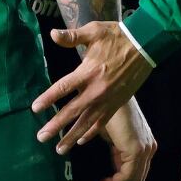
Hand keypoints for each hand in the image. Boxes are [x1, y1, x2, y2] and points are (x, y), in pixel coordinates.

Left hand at [33, 21, 152, 152]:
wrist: (145, 45)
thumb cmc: (117, 36)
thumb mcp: (94, 31)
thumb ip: (71, 36)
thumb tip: (52, 34)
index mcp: (88, 72)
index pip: (63, 88)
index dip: (48, 99)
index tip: (35, 109)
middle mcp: (97, 90)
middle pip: (72, 112)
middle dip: (56, 126)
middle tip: (41, 138)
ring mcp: (108, 99)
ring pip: (87, 123)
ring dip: (72, 136)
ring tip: (59, 149)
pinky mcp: (117, 104)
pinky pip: (102, 122)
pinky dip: (91, 133)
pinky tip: (81, 141)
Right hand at [95, 101, 154, 180]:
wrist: (107, 92)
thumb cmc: (103, 108)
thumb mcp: (107, 135)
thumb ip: (110, 150)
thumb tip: (100, 168)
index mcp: (141, 144)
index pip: (135, 172)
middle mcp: (147, 148)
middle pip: (136, 180)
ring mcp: (144, 149)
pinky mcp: (137, 150)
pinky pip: (128, 176)